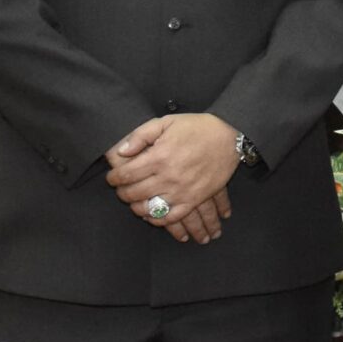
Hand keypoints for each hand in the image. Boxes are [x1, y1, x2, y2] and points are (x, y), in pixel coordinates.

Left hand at [107, 114, 241, 239]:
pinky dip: (158, 220)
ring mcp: (182, 190)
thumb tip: (122, 151)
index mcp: (159, 156)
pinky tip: (152, 215)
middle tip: (121, 190)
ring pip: (150, 208)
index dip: (114, 178)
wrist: (230, 137)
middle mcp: (168, 176)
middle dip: (122, 193)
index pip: (126, 174)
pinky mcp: (194, 199)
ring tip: (134, 203)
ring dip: (137, 208)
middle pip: (134, 193)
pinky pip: (172, 217)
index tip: (112, 178)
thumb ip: (142, 135)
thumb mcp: (167, 121)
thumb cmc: (197, 127)